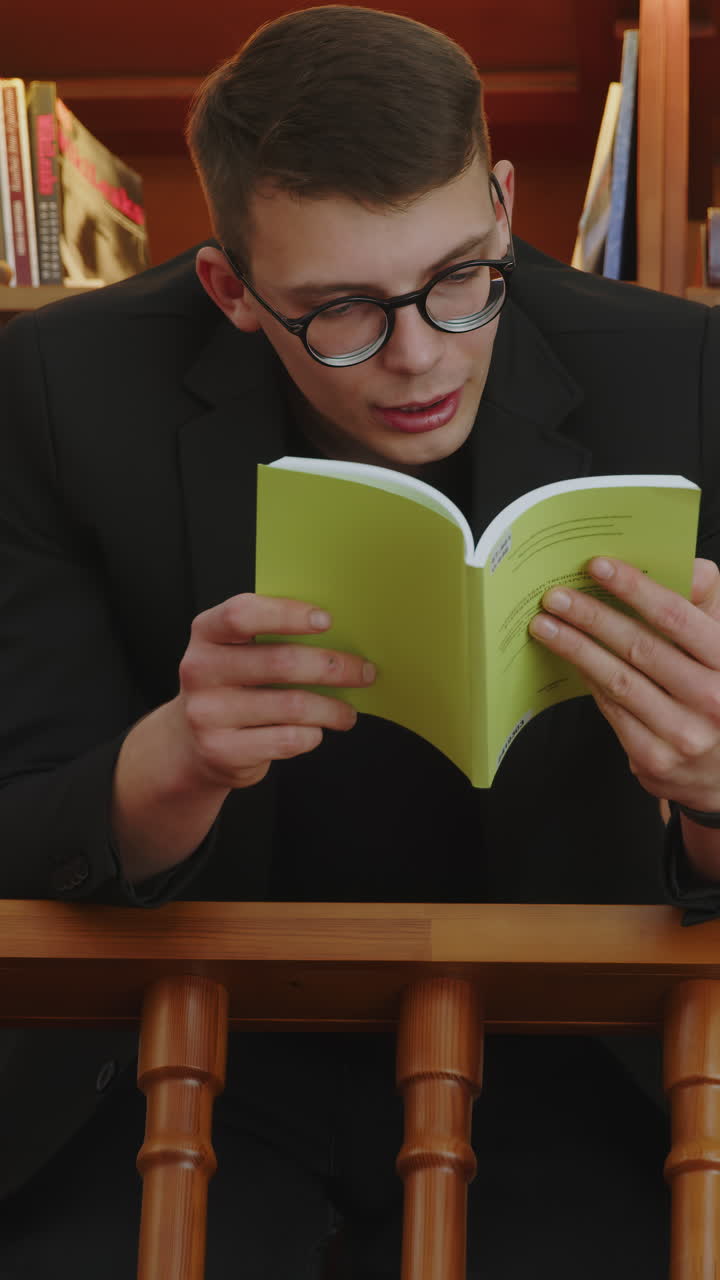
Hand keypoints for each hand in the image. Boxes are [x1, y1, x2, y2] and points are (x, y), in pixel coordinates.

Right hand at [174, 593, 374, 789]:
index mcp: (206, 634)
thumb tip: (338, 635)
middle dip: (333, 667)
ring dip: (332, 708)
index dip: (287, 614)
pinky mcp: (222, 750)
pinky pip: (286, 739)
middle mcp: (200, 670)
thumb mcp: (235, 652)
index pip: (242, 614)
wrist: (191, 744)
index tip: (326, 621)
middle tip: (363, 672)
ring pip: (292, 705)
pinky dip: (311, 735)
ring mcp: (207, 713)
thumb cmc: (230, 687)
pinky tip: (315, 731)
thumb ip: (270, 636)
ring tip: (347, 712)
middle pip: (280, 662)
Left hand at [528, 557, 719, 811]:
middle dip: (591, 617)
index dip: (634, 588)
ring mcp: (683, 733)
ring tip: (545, 625)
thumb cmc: (719, 691)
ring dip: (576, 648)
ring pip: (618, 680)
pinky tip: (568, 659)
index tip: (597, 566)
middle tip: (556, 596)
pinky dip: (588, 679)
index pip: (677, 616)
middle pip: (640, 648)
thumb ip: (707, 601)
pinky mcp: (655, 757)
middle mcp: (712, 699)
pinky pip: (612, 709)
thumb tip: (685, 566)